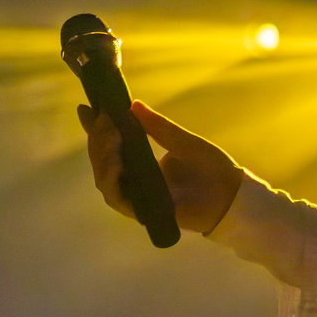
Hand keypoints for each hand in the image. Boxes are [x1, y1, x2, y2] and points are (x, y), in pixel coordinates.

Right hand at [78, 100, 244, 235]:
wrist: (230, 195)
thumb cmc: (211, 168)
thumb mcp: (182, 141)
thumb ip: (158, 127)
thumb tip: (133, 105)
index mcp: (142, 162)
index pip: (112, 144)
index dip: (96, 129)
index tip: (86, 108)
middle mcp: (135, 179)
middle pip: (102, 160)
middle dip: (98, 138)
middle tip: (103, 120)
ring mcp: (137, 195)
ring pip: (104, 178)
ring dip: (101, 156)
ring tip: (109, 136)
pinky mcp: (142, 211)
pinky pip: (116, 196)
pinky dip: (111, 178)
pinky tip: (115, 162)